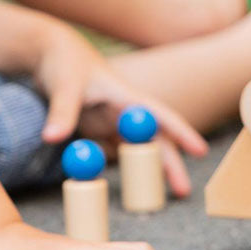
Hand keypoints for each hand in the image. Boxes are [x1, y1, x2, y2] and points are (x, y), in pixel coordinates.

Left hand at [32, 23, 207, 196]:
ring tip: (166, 195)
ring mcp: (113, 123)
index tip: (201, 151)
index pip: (161, 117)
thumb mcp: (64, 85)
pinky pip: (113, 153)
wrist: (49, 54)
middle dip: (171, 166)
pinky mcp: (99, 131)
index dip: (182, 133)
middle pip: (155, 141)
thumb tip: (52, 138)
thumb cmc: (64, 62)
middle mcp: (126, 112)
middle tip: (184, 192)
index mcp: (127, 97)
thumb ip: (62, 113)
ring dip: (151, 172)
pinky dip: (122, 169)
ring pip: (138, 151)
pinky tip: (132, 185)